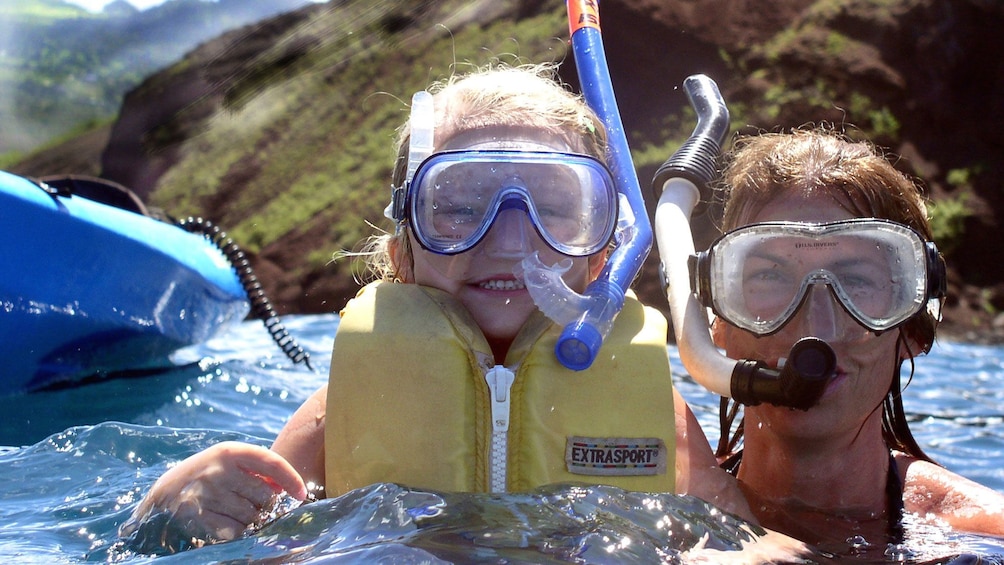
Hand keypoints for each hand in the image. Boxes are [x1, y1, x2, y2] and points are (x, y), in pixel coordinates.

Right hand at [120, 441, 306, 549]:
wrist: (161, 497)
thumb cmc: (202, 478)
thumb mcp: (224, 464)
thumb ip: (253, 470)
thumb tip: (284, 486)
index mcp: (228, 451)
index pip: (271, 462)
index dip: (291, 478)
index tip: (301, 493)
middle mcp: (218, 470)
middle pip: (265, 496)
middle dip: (264, 505)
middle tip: (248, 504)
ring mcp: (207, 494)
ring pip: (252, 516)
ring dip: (250, 520)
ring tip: (232, 512)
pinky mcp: (197, 517)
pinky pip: (236, 531)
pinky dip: (237, 531)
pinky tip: (224, 523)